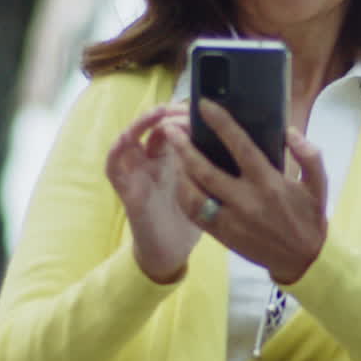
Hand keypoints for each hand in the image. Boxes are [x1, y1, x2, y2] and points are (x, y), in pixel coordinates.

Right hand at [104, 104, 199, 282]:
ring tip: (157, 114)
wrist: (171, 252)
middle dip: (167, 114)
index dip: (185, 115)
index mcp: (172, 157)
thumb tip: (247, 146)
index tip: (203, 109)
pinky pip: (113, 164)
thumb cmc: (190, 220)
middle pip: (154, 126)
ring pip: (130, 137)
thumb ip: (215, 167)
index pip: (175, 126)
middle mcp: (152, 160)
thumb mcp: (206, 188)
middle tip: (182, 109)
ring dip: (141, 123)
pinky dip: (117, 149)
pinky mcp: (125, 188)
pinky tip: (129, 139)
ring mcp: (137, 172)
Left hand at [174, 100, 327, 283]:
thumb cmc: (309, 217)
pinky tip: (180, 180)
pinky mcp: (223, 235)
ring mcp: (231, 220)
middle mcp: (246, 201)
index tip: (204, 106)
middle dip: (184, 147)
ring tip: (172, 152)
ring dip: (179, 171)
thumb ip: (309, 155)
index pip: (240, 147)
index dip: (221, 124)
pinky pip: (195, 214)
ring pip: (194, 194)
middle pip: (205, 171)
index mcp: (269, 183)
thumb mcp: (319, 184)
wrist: (303, 260)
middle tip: (170, 128)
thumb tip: (290, 132)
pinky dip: (184, 196)